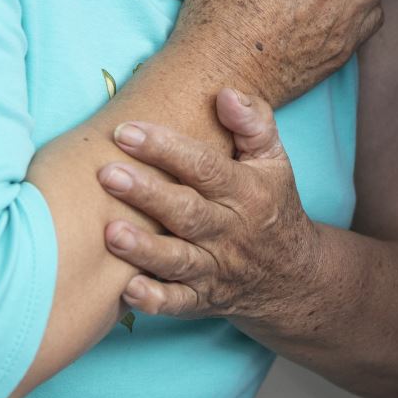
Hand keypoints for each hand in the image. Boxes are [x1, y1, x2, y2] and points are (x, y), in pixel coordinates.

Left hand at [99, 91, 317, 321]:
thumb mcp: (274, 159)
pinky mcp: (202, 300)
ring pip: (178, 260)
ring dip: (144, 249)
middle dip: (147, 194)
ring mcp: (216, 269)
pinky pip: (177, 304)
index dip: (166, 148)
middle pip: (187, 212)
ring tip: (109, 233)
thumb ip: (253, 122)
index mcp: (248, 191)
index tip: (126, 131)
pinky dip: (154, 301)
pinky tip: (126, 288)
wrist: (291, 275)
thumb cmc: (271, 203)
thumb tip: (224, 93)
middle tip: (106, 174)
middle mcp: (231, 231)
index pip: (206, 167)